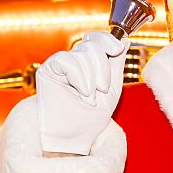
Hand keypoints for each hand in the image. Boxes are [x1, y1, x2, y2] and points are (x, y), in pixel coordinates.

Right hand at [35, 31, 129, 154]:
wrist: (75, 135)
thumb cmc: (92, 115)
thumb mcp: (113, 87)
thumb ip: (117, 62)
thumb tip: (125, 39)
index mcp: (89, 62)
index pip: (97, 38)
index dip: (109, 39)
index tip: (118, 49)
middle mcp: (74, 60)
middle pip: (92, 44)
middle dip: (103, 67)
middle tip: (103, 89)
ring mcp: (60, 64)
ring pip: (82, 53)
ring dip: (91, 79)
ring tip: (89, 98)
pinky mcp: (48, 70)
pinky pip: (67, 60)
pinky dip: (80, 77)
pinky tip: (82, 93)